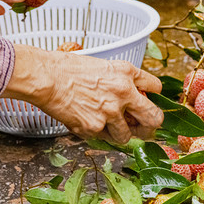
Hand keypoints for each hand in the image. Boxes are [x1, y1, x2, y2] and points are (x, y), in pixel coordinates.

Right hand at [1, 44, 163, 143]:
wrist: (47, 78)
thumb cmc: (68, 69)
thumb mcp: (102, 65)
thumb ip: (121, 80)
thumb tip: (133, 96)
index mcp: (126, 73)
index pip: (156, 87)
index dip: (153, 96)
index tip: (148, 101)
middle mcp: (124, 92)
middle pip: (154, 118)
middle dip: (151, 125)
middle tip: (144, 127)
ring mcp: (110, 113)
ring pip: (127, 135)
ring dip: (119, 133)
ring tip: (104, 124)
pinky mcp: (95, 128)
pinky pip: (103, 138)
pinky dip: (97, 133)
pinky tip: (86, 120)